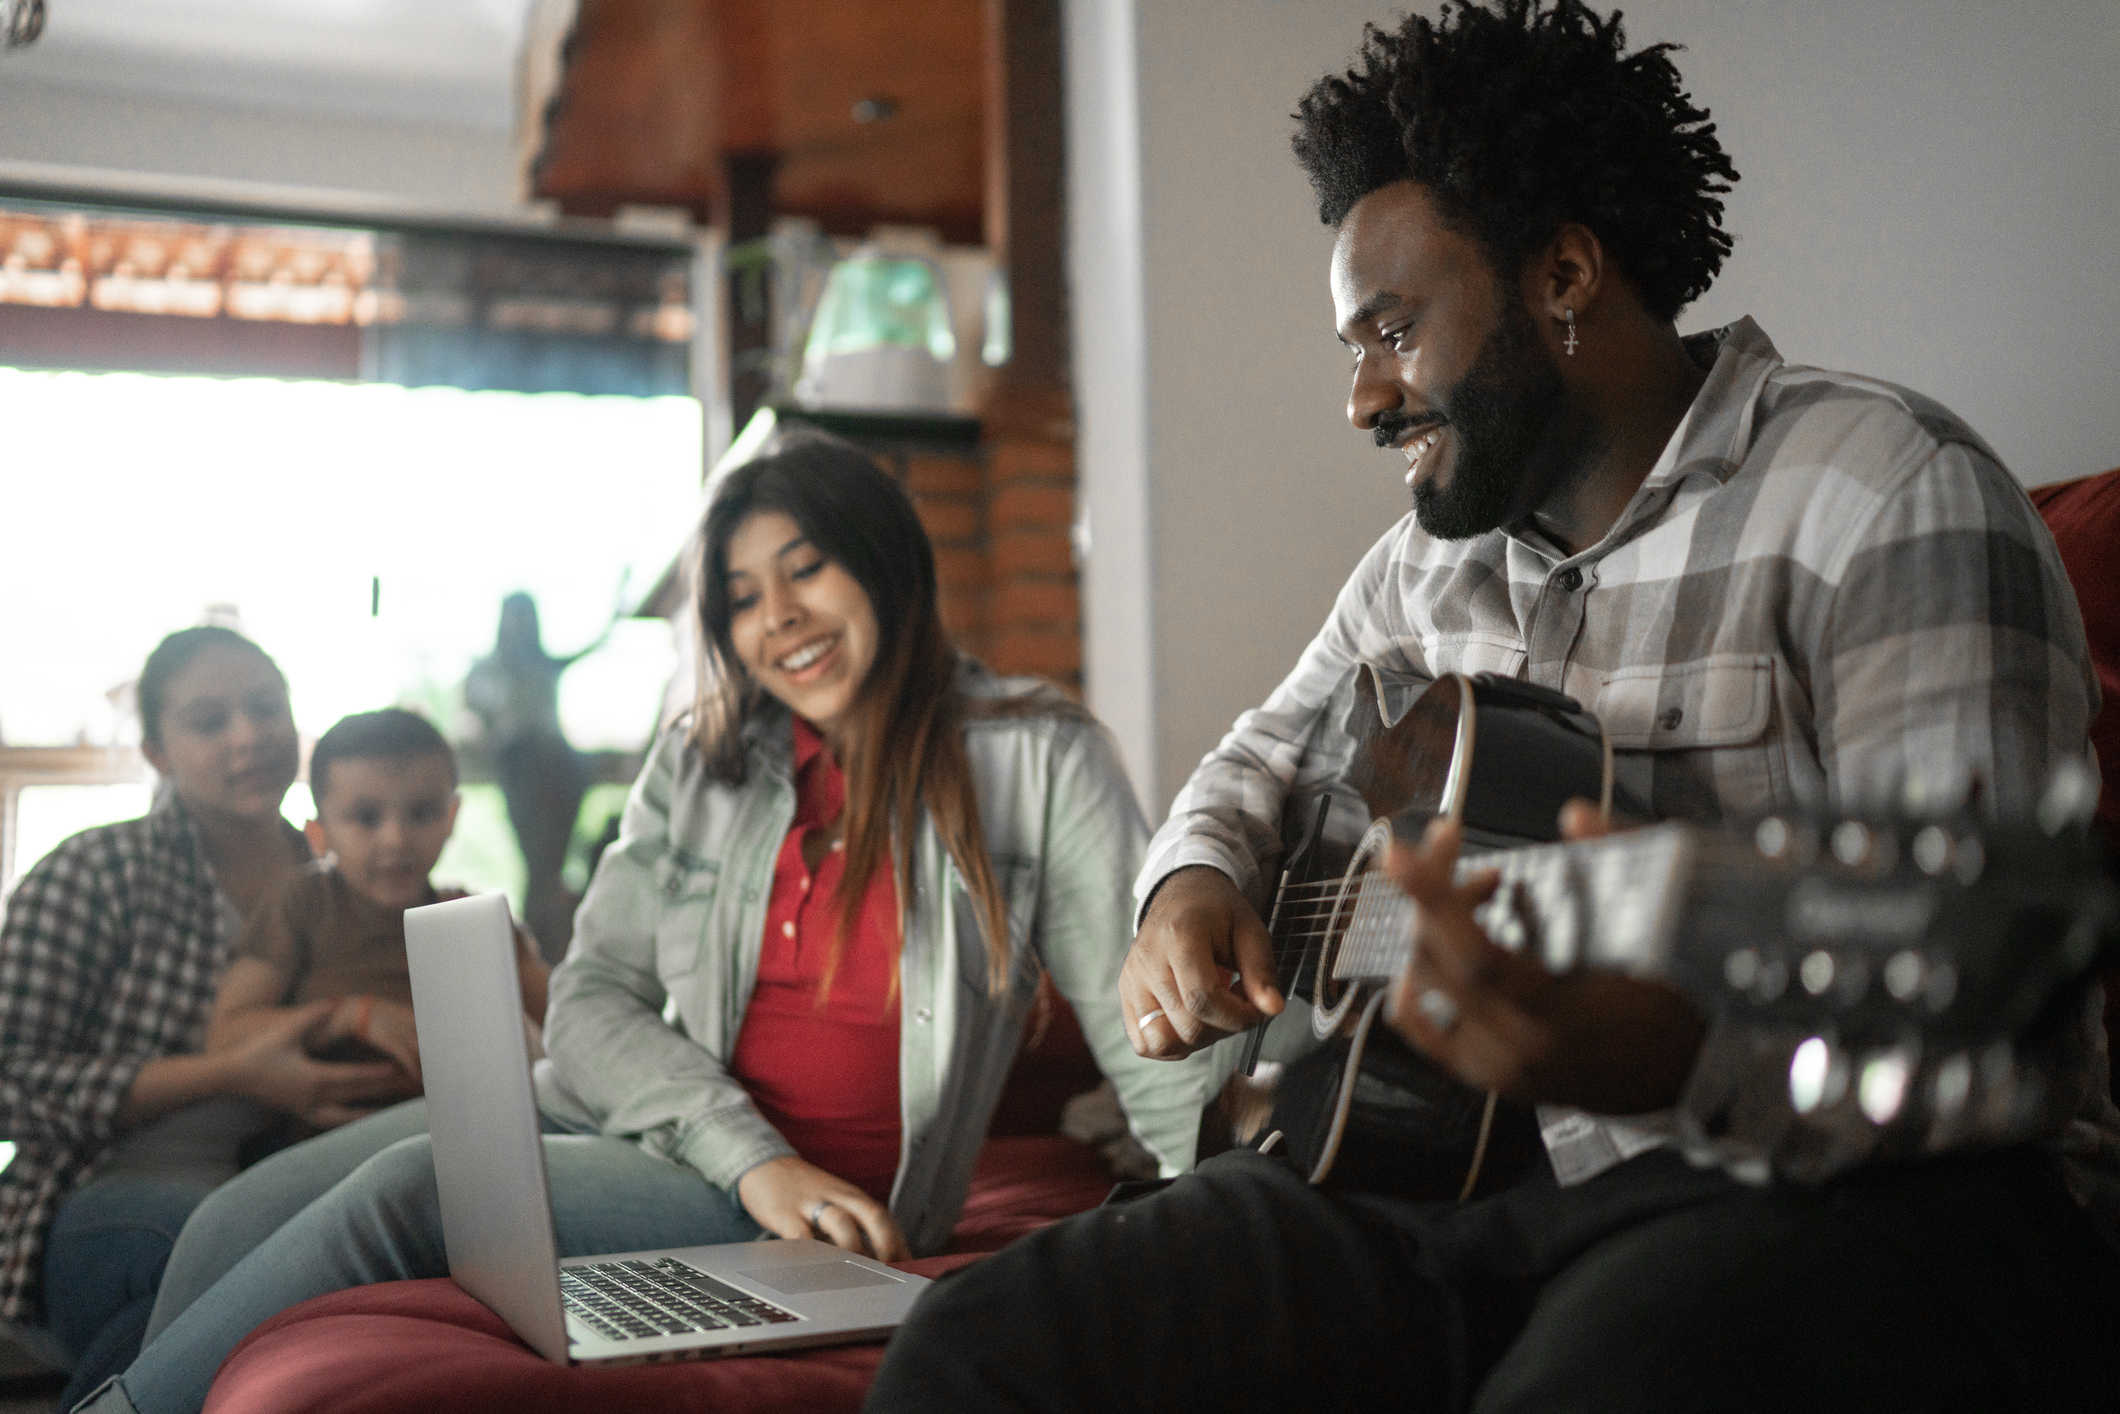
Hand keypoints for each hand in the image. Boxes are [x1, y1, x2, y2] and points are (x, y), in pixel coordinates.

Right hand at [223, 999, 417, 1128]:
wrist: (232, 1078)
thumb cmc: (258, 1052)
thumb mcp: (286, 1031)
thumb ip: (313, 1015)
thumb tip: (336, 1000)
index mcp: (314, 1078)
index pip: (357, 1076)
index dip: (382, 1073)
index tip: (404, 1069)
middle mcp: (315, 1098)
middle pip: (359, 1095)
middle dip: (386, 1090)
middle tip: (411, 1084)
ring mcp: (308, 1110)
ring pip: (349, 1115)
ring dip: (374, 1110)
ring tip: (397, 1107)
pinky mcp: (302, 1114)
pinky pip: (334, 1122)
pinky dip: (353, 1120)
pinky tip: (368, 1116)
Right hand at [737, 1156, 909, 1263]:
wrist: (763, 1165)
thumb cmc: (805, 1194)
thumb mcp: (834, 1203)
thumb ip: (853, 1227)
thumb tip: (879, 1264)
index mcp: (853, 1197)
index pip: (885, 1218)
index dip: (901, 1243)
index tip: (911, 1270)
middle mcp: (838, 1197)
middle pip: (873, 1215)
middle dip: (887, 1244)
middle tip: (894, 1273)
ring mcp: (812, 1204)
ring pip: (841, 1223)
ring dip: (855, 1250)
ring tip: (863, 1277)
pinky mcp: (785, 1214)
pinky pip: (801, 1236)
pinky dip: (812, 1255)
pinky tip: (818, 1273)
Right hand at [1123, 866, 1284, 1058]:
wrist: (1182, 897)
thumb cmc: (1218, 914)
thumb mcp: (1250, 930)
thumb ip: (1261, 970)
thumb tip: (1272, 1009)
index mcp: (1178, 935)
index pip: (1203, 999)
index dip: (1238, 1017)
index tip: (1258, 1010)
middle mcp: (1146, 960)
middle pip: (1187, 1026)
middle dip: (1224, 1027)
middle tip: (1239, 1004)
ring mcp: (1131, 980)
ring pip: (1161, 1042)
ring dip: (1197, 1040)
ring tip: (1214, 1014)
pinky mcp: (1125, 997)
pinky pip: (1145, 1044)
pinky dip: (1173, 1045)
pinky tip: (1193, 1021)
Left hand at [1382, 802, 1704, 1113]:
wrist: (1679, 1081)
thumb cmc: (1677, 1007)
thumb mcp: (1672, 933)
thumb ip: (1627, 864)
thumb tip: (1575, 815)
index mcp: (1562, 1020)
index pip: (1477, 958)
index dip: (1435, 900)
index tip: (1402, 855)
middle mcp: (1515, 1049)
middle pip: (1437, 959)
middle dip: (1432, 888)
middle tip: (1454, 845)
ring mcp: (1490, 1066)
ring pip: (1419, 982)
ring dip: (1430, 922)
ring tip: (1476, 889)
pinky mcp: (1477, 1070)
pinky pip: (1416, 1020)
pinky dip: (1417, 969)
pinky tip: (1444, 936)